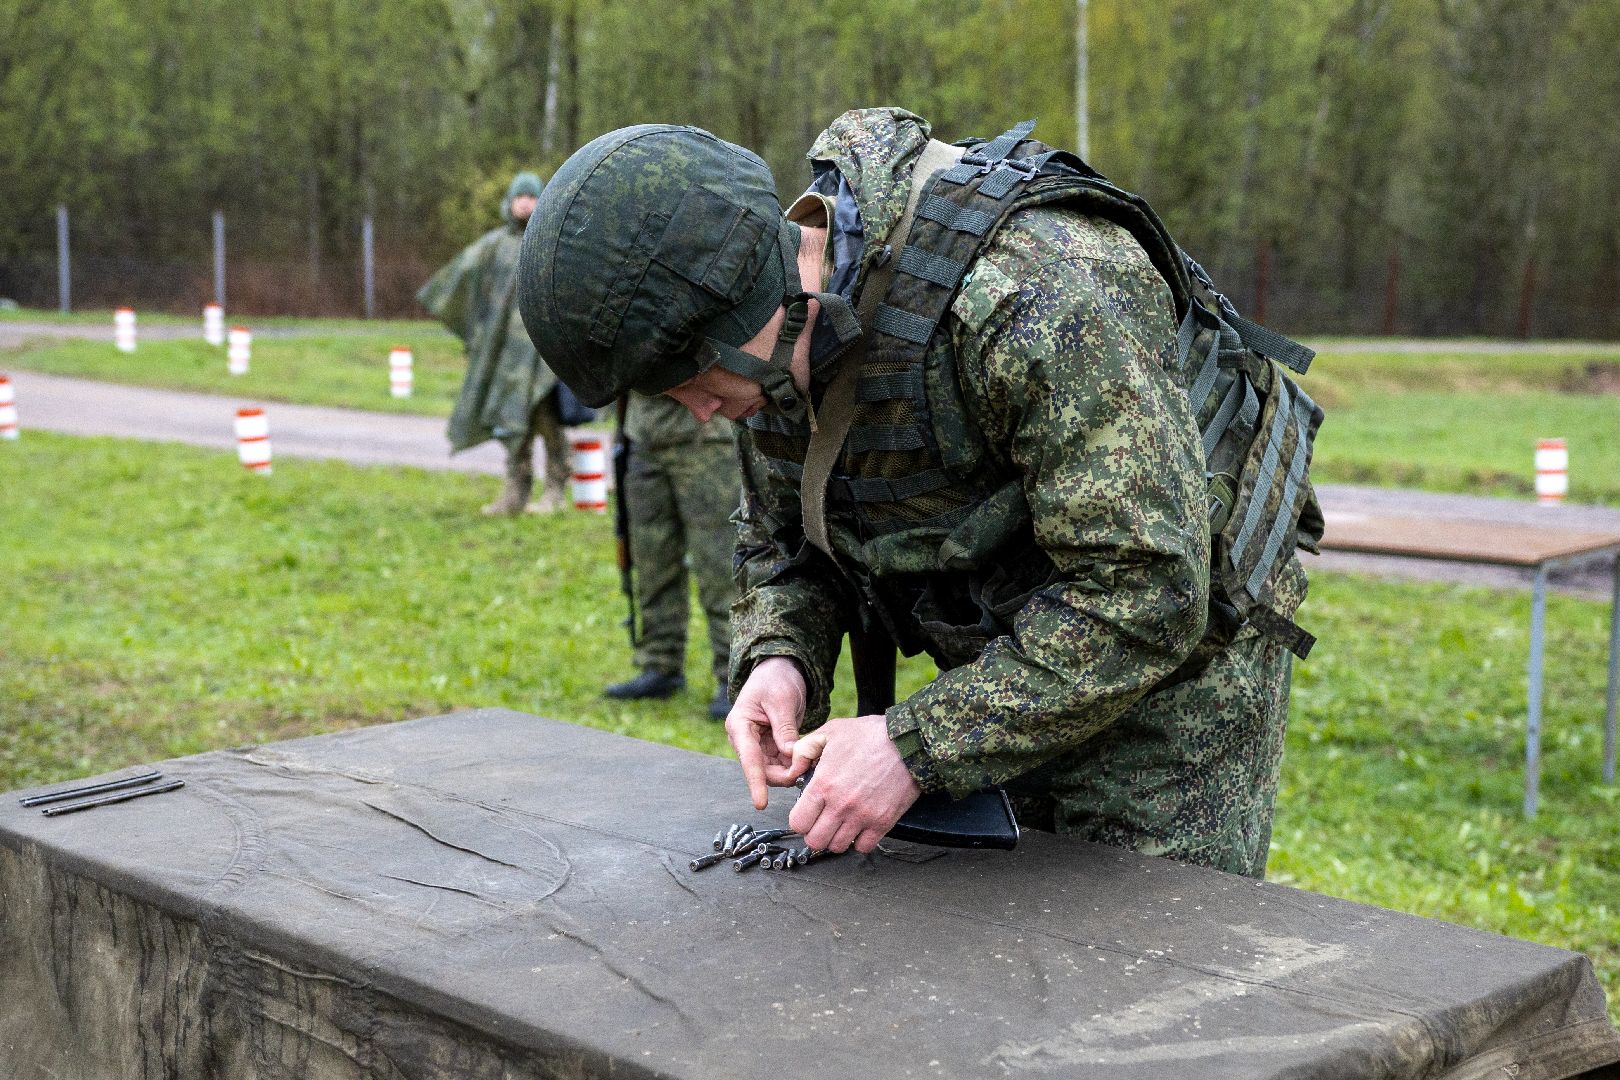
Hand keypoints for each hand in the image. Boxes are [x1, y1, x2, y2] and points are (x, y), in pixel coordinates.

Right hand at [724, 657, 806, 809]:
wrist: (780, 671)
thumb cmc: (776, 680)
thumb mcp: (782, 701)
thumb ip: (785, 730)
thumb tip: (791, 756)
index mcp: (740, 725)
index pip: (748, 759)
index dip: (755, 782)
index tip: (761, 803)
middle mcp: (745, 739)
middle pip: (761, 769)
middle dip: (783, 774)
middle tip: (805, 768)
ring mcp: (758, 744)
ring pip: (772, 770)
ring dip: (790, 770)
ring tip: (809, 760)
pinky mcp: (770, 746)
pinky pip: (782, 763)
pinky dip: (794, 764)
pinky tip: (807, 758)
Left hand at [787, 715, 921, 854]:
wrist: (909, 742)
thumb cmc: (871, 735)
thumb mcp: (831, 731)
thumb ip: (805, 748)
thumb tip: (792, 766)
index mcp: (824, 784)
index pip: (798, 822)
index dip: (800, 819)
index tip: (807, 813)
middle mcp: (841, 805)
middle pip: (815, 841)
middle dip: (815, 832)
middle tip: (822, 821)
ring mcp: (863, 816)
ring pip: (838, 847)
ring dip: (837, 837)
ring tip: (841, 823)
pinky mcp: (883, 822)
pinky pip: (863, 847)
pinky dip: (860, 841)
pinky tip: (860, 826)